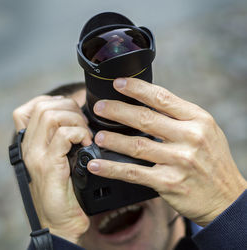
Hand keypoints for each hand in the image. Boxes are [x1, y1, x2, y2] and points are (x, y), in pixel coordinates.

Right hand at [13, 95, 91, 242]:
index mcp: (31, 142)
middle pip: (45, 106)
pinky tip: (87, 144)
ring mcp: (37, 154)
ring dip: (76, 120)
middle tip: (83, 124)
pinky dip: (81, 134)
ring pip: (53, 116)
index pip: (31, 107)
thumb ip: (61, 138)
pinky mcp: (49, 164)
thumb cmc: (63, 188)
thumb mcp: (60, 158)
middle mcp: (30, 146)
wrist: (60, 219)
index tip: (71, 113)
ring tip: (86, 134)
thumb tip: (76, 118)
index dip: (55, 102)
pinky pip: (64, 135)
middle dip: (71, 108)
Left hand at [87, 78, 246, 226]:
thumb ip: (180, 117)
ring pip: (137, 145)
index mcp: (198, 119)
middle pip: (145, 119)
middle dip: (118, 111)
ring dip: (113, 140)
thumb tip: (149, 104)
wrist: (226, 197)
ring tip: (98, 136)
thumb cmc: (213, 161)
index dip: (137, 89)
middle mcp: (189, 137)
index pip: (162, 98)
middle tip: (100, 108)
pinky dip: (113, 168)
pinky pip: (134, 173)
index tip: (118, 83)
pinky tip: (97, 165)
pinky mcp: (168, 182)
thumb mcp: (205, 130)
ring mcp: (179, 161)